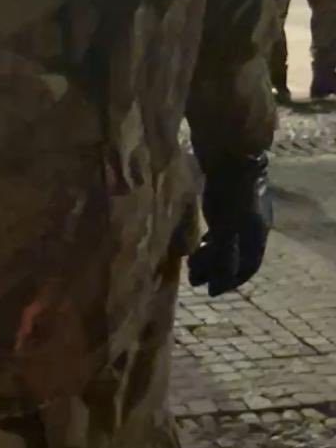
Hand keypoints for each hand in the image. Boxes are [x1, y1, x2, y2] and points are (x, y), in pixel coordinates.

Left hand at [188, 155, 272, 297]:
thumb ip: (224, 254)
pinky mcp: (229, 203)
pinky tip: (196, 243)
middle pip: (237, 256)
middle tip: (193, 278)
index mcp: (258, 234)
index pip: (248, 266)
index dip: (230, 281)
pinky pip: (221, 230)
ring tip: (190, 263)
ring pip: (227, 243)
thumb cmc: (228, 193)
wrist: (229, 156)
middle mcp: (254, 226)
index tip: (211, 291)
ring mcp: (243, 214)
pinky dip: (209, 241)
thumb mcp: (227, 227)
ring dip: (210, 256)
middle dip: (216, 270)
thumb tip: (221, 282)